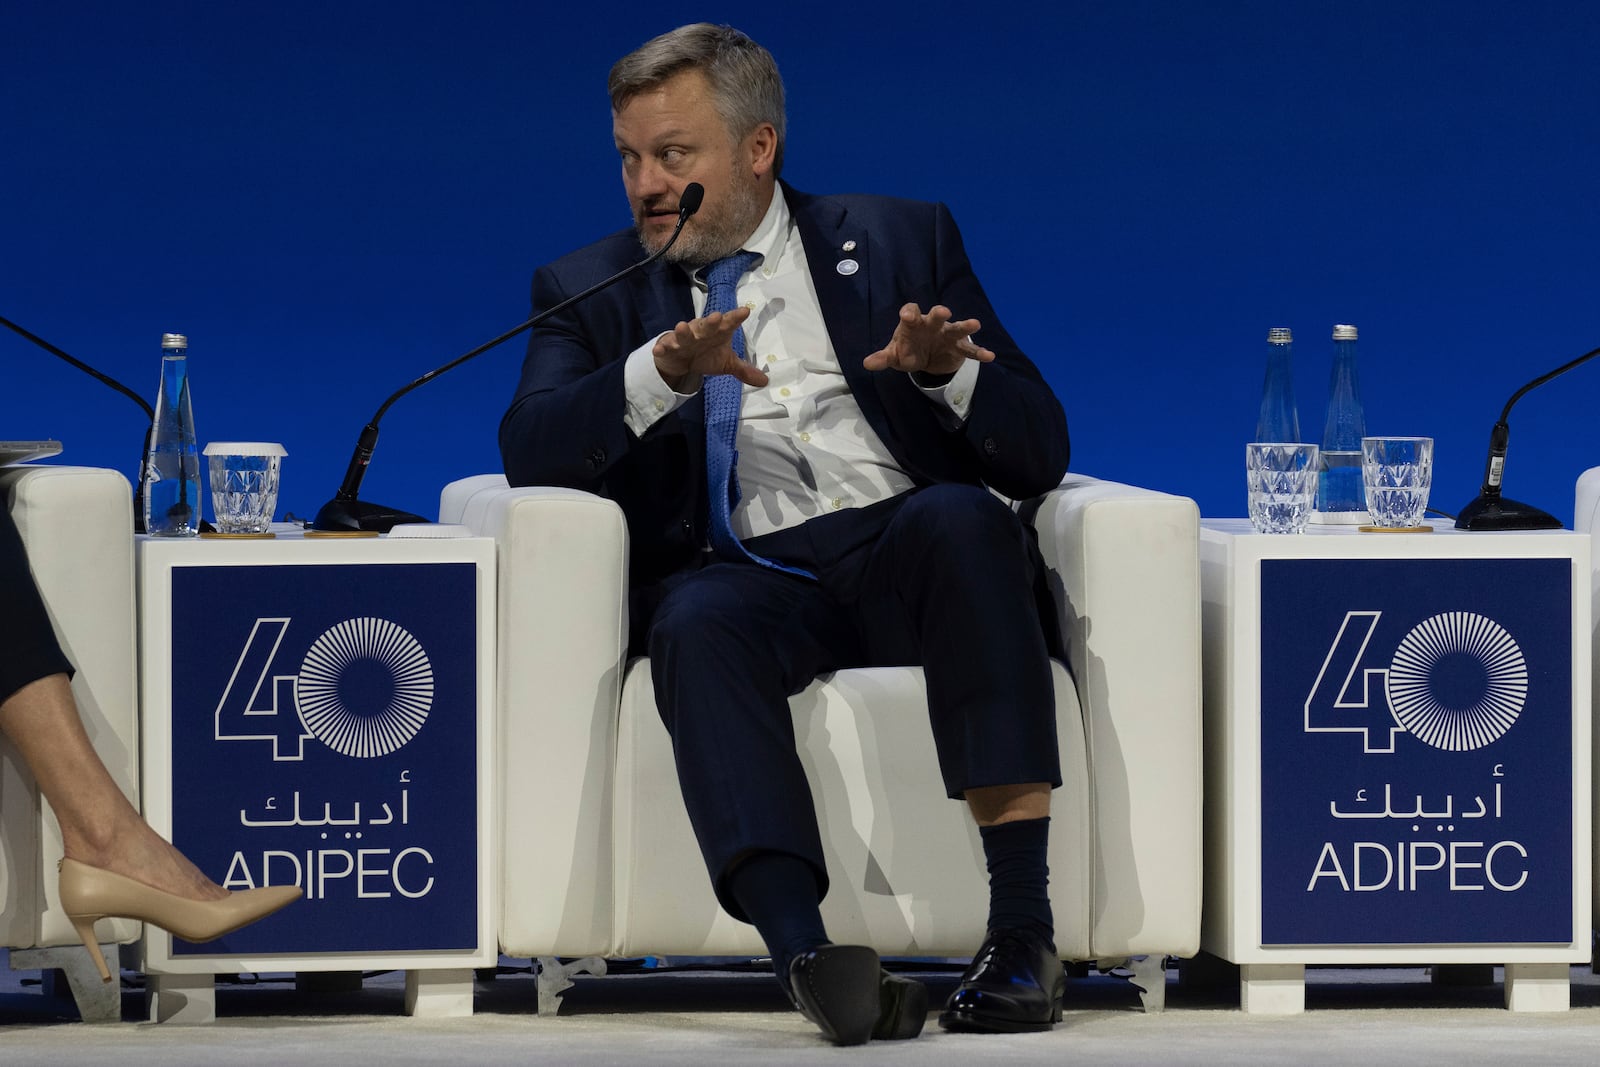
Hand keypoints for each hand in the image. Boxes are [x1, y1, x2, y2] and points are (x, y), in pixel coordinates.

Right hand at [652, 307, 767, 391]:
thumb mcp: (726, 363)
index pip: (729, 324)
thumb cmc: (706, 354)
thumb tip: (765, 382)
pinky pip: (666, 346)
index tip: (745, 311)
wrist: (682, 359)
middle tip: (716, 317)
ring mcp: (684, 338)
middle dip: (710, 322)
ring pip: (684, 334)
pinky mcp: (669, 346)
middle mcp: (701, 332)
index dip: (736, 318)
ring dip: (683, 331)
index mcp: (718, 332)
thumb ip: (744, 370)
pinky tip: (659, 350)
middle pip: (706, 326)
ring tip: (681, 327)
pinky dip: (663, 347)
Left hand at [863, 303, 994, 375]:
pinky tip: (990, 356)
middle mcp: (932, 325)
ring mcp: (947, 334)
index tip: (907, 316)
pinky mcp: (958, 347)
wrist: (925, 356)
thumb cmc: (907, 349)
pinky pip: (969, 349)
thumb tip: (867, 363)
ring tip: (975, 324)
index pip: (910, 312)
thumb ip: (883, 358)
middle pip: (935, 315)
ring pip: (957, 327)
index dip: (909, 313)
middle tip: (943, 312)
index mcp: (913, 324)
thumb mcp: (894, 355)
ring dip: (965, 325)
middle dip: (938, 313)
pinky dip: (979, 352)